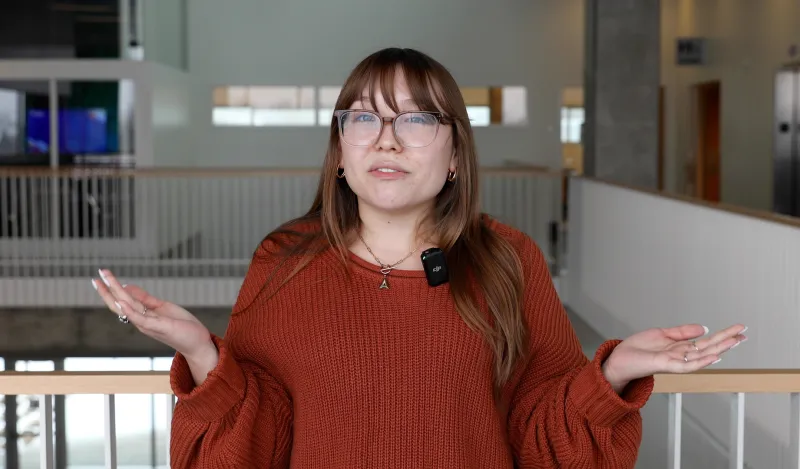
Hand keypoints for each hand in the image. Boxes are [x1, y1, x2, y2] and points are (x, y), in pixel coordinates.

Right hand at [92, 269, 218, 383]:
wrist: (197, 343)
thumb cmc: (181, 326)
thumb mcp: (162, 307)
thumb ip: (145, 299)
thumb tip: (127, 286)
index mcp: (142, 315)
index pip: (122, 300)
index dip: (112, 288)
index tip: (102, 275)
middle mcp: (141, 321)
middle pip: (119, 303)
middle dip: (107, 289)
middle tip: (97, 275)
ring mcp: (148, 325)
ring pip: (126, 308)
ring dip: (114, 294)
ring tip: (104, 282)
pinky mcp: (158, 327)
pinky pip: (140, 319)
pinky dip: (130, 311)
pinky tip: (121, 301)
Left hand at [602, 323, 746, 393]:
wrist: (619, 360)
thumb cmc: (637, 350)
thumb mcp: (662, 334)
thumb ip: (682, 332)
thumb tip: (703, 328)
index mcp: (680, 348)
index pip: (706, 340)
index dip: (723, 334)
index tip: (739, 328)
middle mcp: (681, 355)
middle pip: (709, 347)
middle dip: (727, 340)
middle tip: (745, 333)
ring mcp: (675, 361)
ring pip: (702, 355)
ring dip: (720, 348)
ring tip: (735, 341)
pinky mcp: (666, 365)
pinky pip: (688, 365)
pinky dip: (702, 361)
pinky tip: (714, 356)